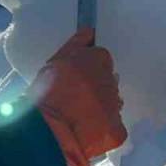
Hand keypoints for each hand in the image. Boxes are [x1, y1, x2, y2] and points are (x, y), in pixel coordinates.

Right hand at [32, 27, 126, 165]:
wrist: (51, 130)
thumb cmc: (48, 92)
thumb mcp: (56, 61)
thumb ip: (76, 44)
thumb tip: (90, 32)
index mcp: (100, 60)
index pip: (100, 59)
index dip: (87, 69)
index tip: (74, 78)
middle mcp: (113, 81)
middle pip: (107, 81)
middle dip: (95, 88)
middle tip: (74, 98)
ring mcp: (117, 107)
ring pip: (111, 104)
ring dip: (100, 108)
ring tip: (78, 117)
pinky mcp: (118, 131)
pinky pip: (114, 128)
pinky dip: (104, 130)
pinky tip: (86, 132)